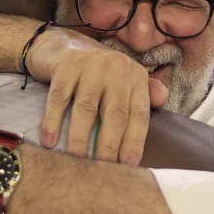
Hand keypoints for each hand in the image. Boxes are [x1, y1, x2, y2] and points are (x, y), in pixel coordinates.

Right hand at [24, 27, 167, 165]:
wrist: (59, 43)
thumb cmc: (95, 71)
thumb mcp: (122, 79)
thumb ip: (143, 92)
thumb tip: (163, 100)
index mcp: (134, 75)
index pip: (138, 113)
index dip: (135, 140)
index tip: (129, 165)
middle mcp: (116, 67)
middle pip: (115, 113)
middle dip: (109, 145)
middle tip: (103, 169)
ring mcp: (90, 65)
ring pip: (87, 108)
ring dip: (80, 138)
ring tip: (77, 160)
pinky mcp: (65, 65)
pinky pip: (59, 99)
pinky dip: (53, 121)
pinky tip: (50, 141)